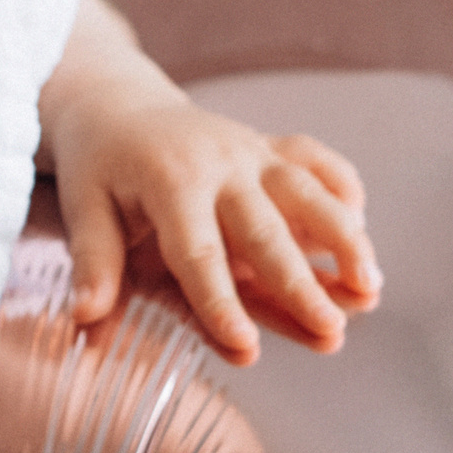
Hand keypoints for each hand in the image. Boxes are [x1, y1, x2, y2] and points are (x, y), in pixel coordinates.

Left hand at [48, 96, 375, 364]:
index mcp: (169, 180)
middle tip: (332, 332)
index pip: (198, 252)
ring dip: (344, 240)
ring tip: (369, 290)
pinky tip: (362, 231)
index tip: (245, 347)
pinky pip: (318, 161)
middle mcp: (219, 163)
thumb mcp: (83, 207)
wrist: (120, 105)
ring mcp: (252, 151)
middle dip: (300, 284)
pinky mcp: (273, 146)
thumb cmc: (101, 166)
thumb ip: (93, 262)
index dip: (220, 301)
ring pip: (308, 193)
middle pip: (265, 230)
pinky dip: (345, 189)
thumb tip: (85, 318)